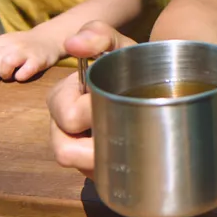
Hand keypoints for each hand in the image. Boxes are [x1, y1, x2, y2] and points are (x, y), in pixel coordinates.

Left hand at [0, 29, 64, 83]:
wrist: (50, 38)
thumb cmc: (22, 47)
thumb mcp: (2, 48)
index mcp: (0, 42)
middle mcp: (11, 45)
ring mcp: (25, 52)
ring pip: (6, 65)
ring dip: (5, 75)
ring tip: (11, 75)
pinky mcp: (38, 61)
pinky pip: (24, 73)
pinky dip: (20, 77)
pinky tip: (23, 74)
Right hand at [47, 21, 134, 175]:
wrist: (155, 86)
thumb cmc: (130, 65)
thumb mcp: (118, 46)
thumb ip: (98, 36)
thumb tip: (73, 42)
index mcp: (62, 99)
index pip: (68, 117)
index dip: (95, 114)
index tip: (122, 101)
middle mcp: (62, 129)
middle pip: (67, 152)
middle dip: (101, 145)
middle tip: (134, 129)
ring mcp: (76, 151)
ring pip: (82, 170)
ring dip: (107, 162)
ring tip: (134, 144)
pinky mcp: (93, 169)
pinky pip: (98, 180)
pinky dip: (117, 172)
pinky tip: (135, 158)